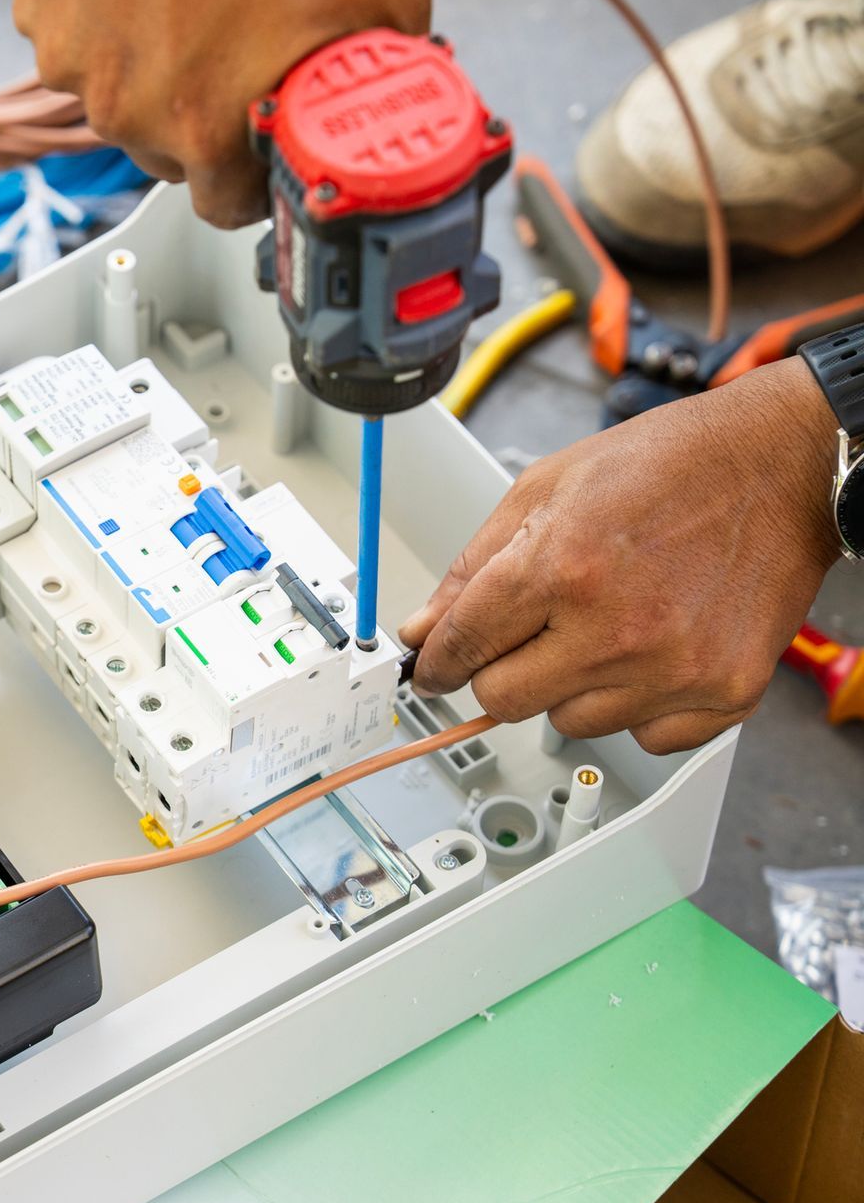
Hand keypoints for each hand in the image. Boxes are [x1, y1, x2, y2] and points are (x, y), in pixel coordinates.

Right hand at [12, 0, 431, 227]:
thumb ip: (368, 77)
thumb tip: (380, 107)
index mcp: (209, 130)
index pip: (225, 205)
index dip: (252, 173)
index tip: (261, 143)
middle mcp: (133, 112)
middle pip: (170, 150)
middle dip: (203, 110)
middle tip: (238, 42)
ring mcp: (79, 62)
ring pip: (121, 95)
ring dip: (152, 63)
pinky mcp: (46, 13)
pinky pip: (79, 39)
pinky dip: (108, 17)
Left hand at [400, 358, 842, 753]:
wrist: (779, 466)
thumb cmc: (666, 466)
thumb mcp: (543, 489)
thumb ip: (473, 567)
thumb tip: (422, 630)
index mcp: (562, 567)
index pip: (462, 647)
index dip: (434, 662)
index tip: (431, 670)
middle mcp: (616, 628)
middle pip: (504, 699)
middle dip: (499, 670)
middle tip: (526, 635)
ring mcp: (674, 668)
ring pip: (570, 722)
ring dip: (570, 685)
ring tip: (605, 625)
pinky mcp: (725, 693)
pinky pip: (645, 737)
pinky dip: (637, 704)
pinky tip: (651, 650)